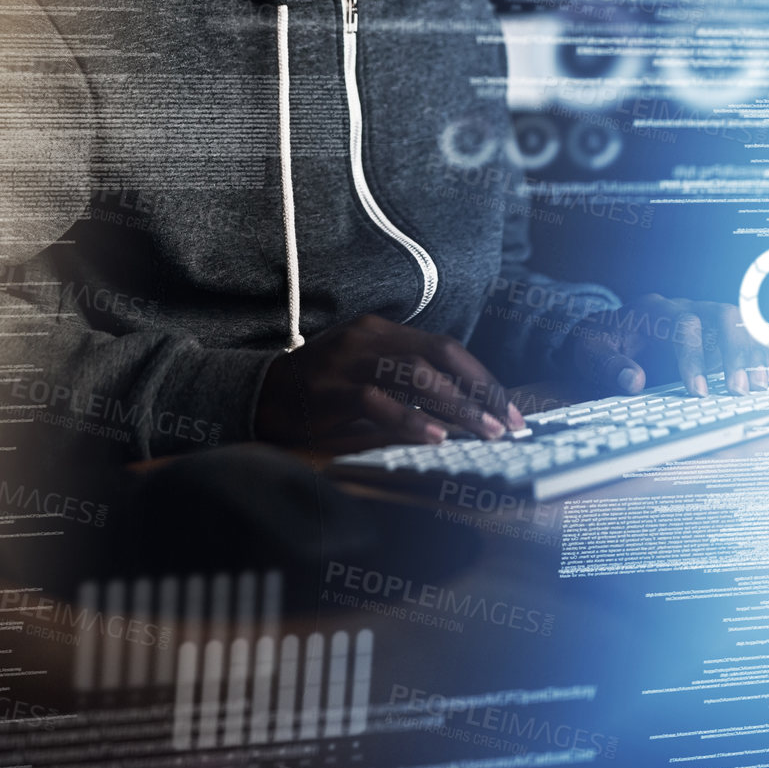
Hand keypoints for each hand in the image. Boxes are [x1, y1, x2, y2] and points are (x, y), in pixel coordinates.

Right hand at [255, 314, 523, 452]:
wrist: (259, 393)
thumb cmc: (322, 389)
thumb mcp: (367, 371)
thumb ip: (407, 379)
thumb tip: (465, 409)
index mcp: (382, 330)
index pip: (446, 346)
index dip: (482, 379)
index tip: (509, 409)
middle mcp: (369, 337)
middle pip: (440, 355)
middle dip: (480, 391)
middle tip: (507, 424)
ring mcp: (349, 362)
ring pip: (416, 375)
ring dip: (457, 405)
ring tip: (483, 431)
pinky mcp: (331, 390)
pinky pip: (378, 402)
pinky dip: (411, 420)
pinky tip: (435, 437)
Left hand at [552, 295, 768, 399]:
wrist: (606, 332)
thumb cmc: (601, 341)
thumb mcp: (591, 352)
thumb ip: (608, 365)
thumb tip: (633, 380)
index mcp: (654, 309)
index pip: (682, 324)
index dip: (694, 356)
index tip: (698, 390)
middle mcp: (685, 308)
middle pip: (720, 315)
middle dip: (734, 350)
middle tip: (738, 389)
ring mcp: (703, 320)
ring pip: (739, 324)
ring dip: (752, 354)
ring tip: (760, 386)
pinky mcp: (714, 336)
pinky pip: (743, 338)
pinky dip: (757, 356)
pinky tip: (765, 379)